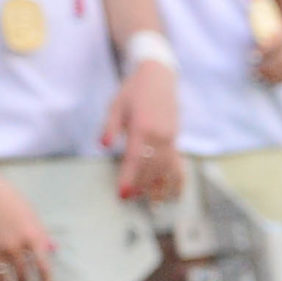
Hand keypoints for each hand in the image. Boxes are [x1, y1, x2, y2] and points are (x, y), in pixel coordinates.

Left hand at [104, 60, 183, 202]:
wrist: (159, 76)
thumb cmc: (134, 90)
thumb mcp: (116, 105)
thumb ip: (110, 127)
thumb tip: (103, 146)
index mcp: (143, 127)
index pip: (136, 159)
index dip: (129, 178)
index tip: (123, 193)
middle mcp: (160, 136)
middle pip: (152, 168)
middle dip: (142, 186)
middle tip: (131, 200)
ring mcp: (171, 138)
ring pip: (166, 168)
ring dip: (160, 187)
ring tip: (154, 204)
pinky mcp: (176, 139)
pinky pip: (178, 163)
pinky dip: (176, 179)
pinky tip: (174, 192)